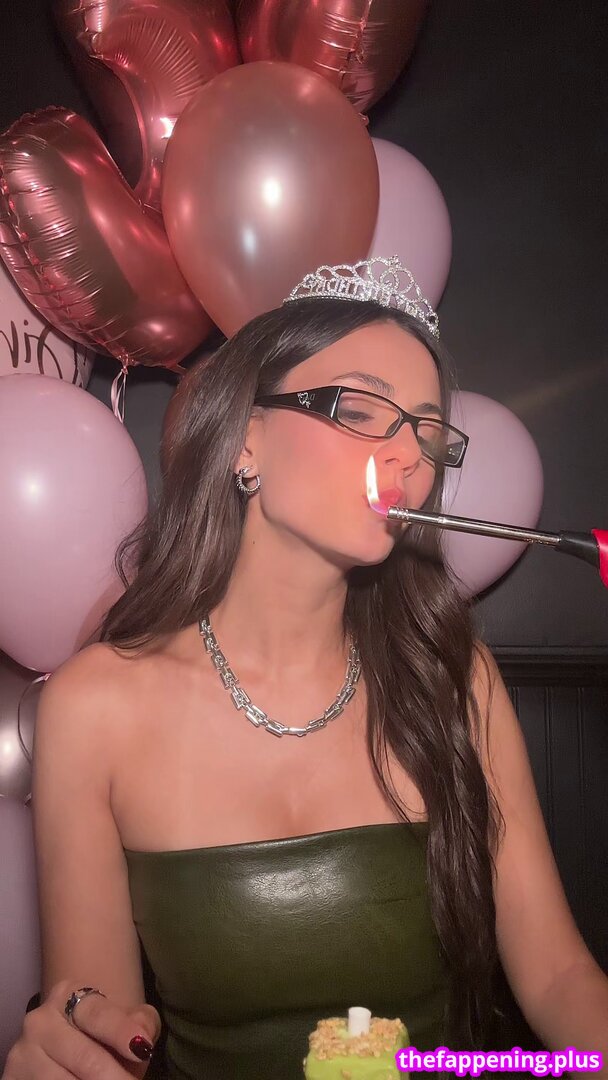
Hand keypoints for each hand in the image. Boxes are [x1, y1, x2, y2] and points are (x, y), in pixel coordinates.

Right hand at [2, 980, 161, 1078]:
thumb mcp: (123, 1021)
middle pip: (84, 1057)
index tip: (142, 1049)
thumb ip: (139, 1021)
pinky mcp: (14, 1078)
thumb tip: (142, 1036)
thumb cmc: (100, 1033)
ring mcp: (24, 1052)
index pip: (98, 1016)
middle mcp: (40, 1020)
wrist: (61, 1048)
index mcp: (68, 994)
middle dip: (113, 1077)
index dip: (121, 1033)